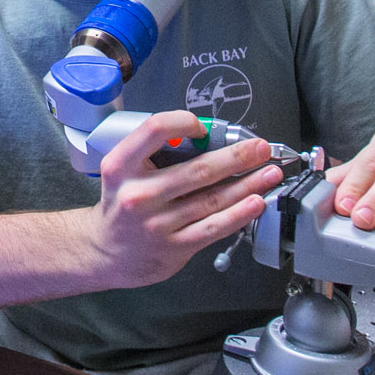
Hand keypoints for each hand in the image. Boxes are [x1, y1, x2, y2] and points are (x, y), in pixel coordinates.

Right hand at [83, 112, 283, 289]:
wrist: (104, 251)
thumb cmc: (121, 204)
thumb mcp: (123, 171)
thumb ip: (156, 154)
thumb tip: (208, 140)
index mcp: (121, 166)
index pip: (155, 130)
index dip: (183, 122)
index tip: (203, 127)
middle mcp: (138, 194)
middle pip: (197, 169)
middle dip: (237, 156)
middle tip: (261, 148)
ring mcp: (156, 223)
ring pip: (212, 199)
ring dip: (248, 183)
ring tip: (269, 172)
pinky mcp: (174, 247)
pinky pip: (214, 227)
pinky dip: (239, 213)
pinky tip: (256, 201)